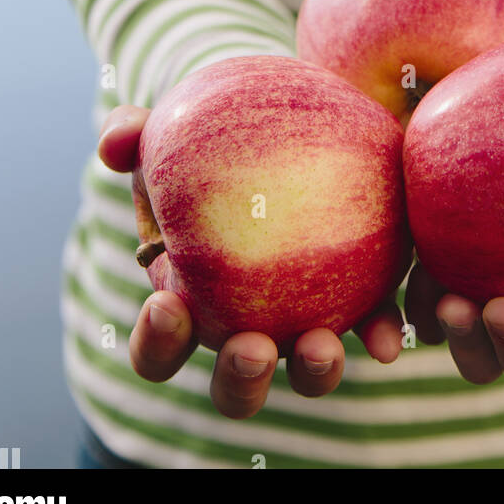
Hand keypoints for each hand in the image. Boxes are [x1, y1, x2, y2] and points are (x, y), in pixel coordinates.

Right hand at [98, 105, 406, 418]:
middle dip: (241, 378)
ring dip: (313, 371)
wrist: (291, 120)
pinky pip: (371, 327)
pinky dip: (379, 334)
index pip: (161, 346)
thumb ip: (132, 133)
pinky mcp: (360, 296)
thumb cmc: (211, 135)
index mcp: (189, 303)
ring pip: (305, 371)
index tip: (168, 303)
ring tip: (323, 344)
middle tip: (252, 346)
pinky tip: (389, 336)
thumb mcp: (169, 130)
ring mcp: (304, 319)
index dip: (158, 340)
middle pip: (237, 382)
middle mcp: (246, 327)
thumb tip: (114, 143)